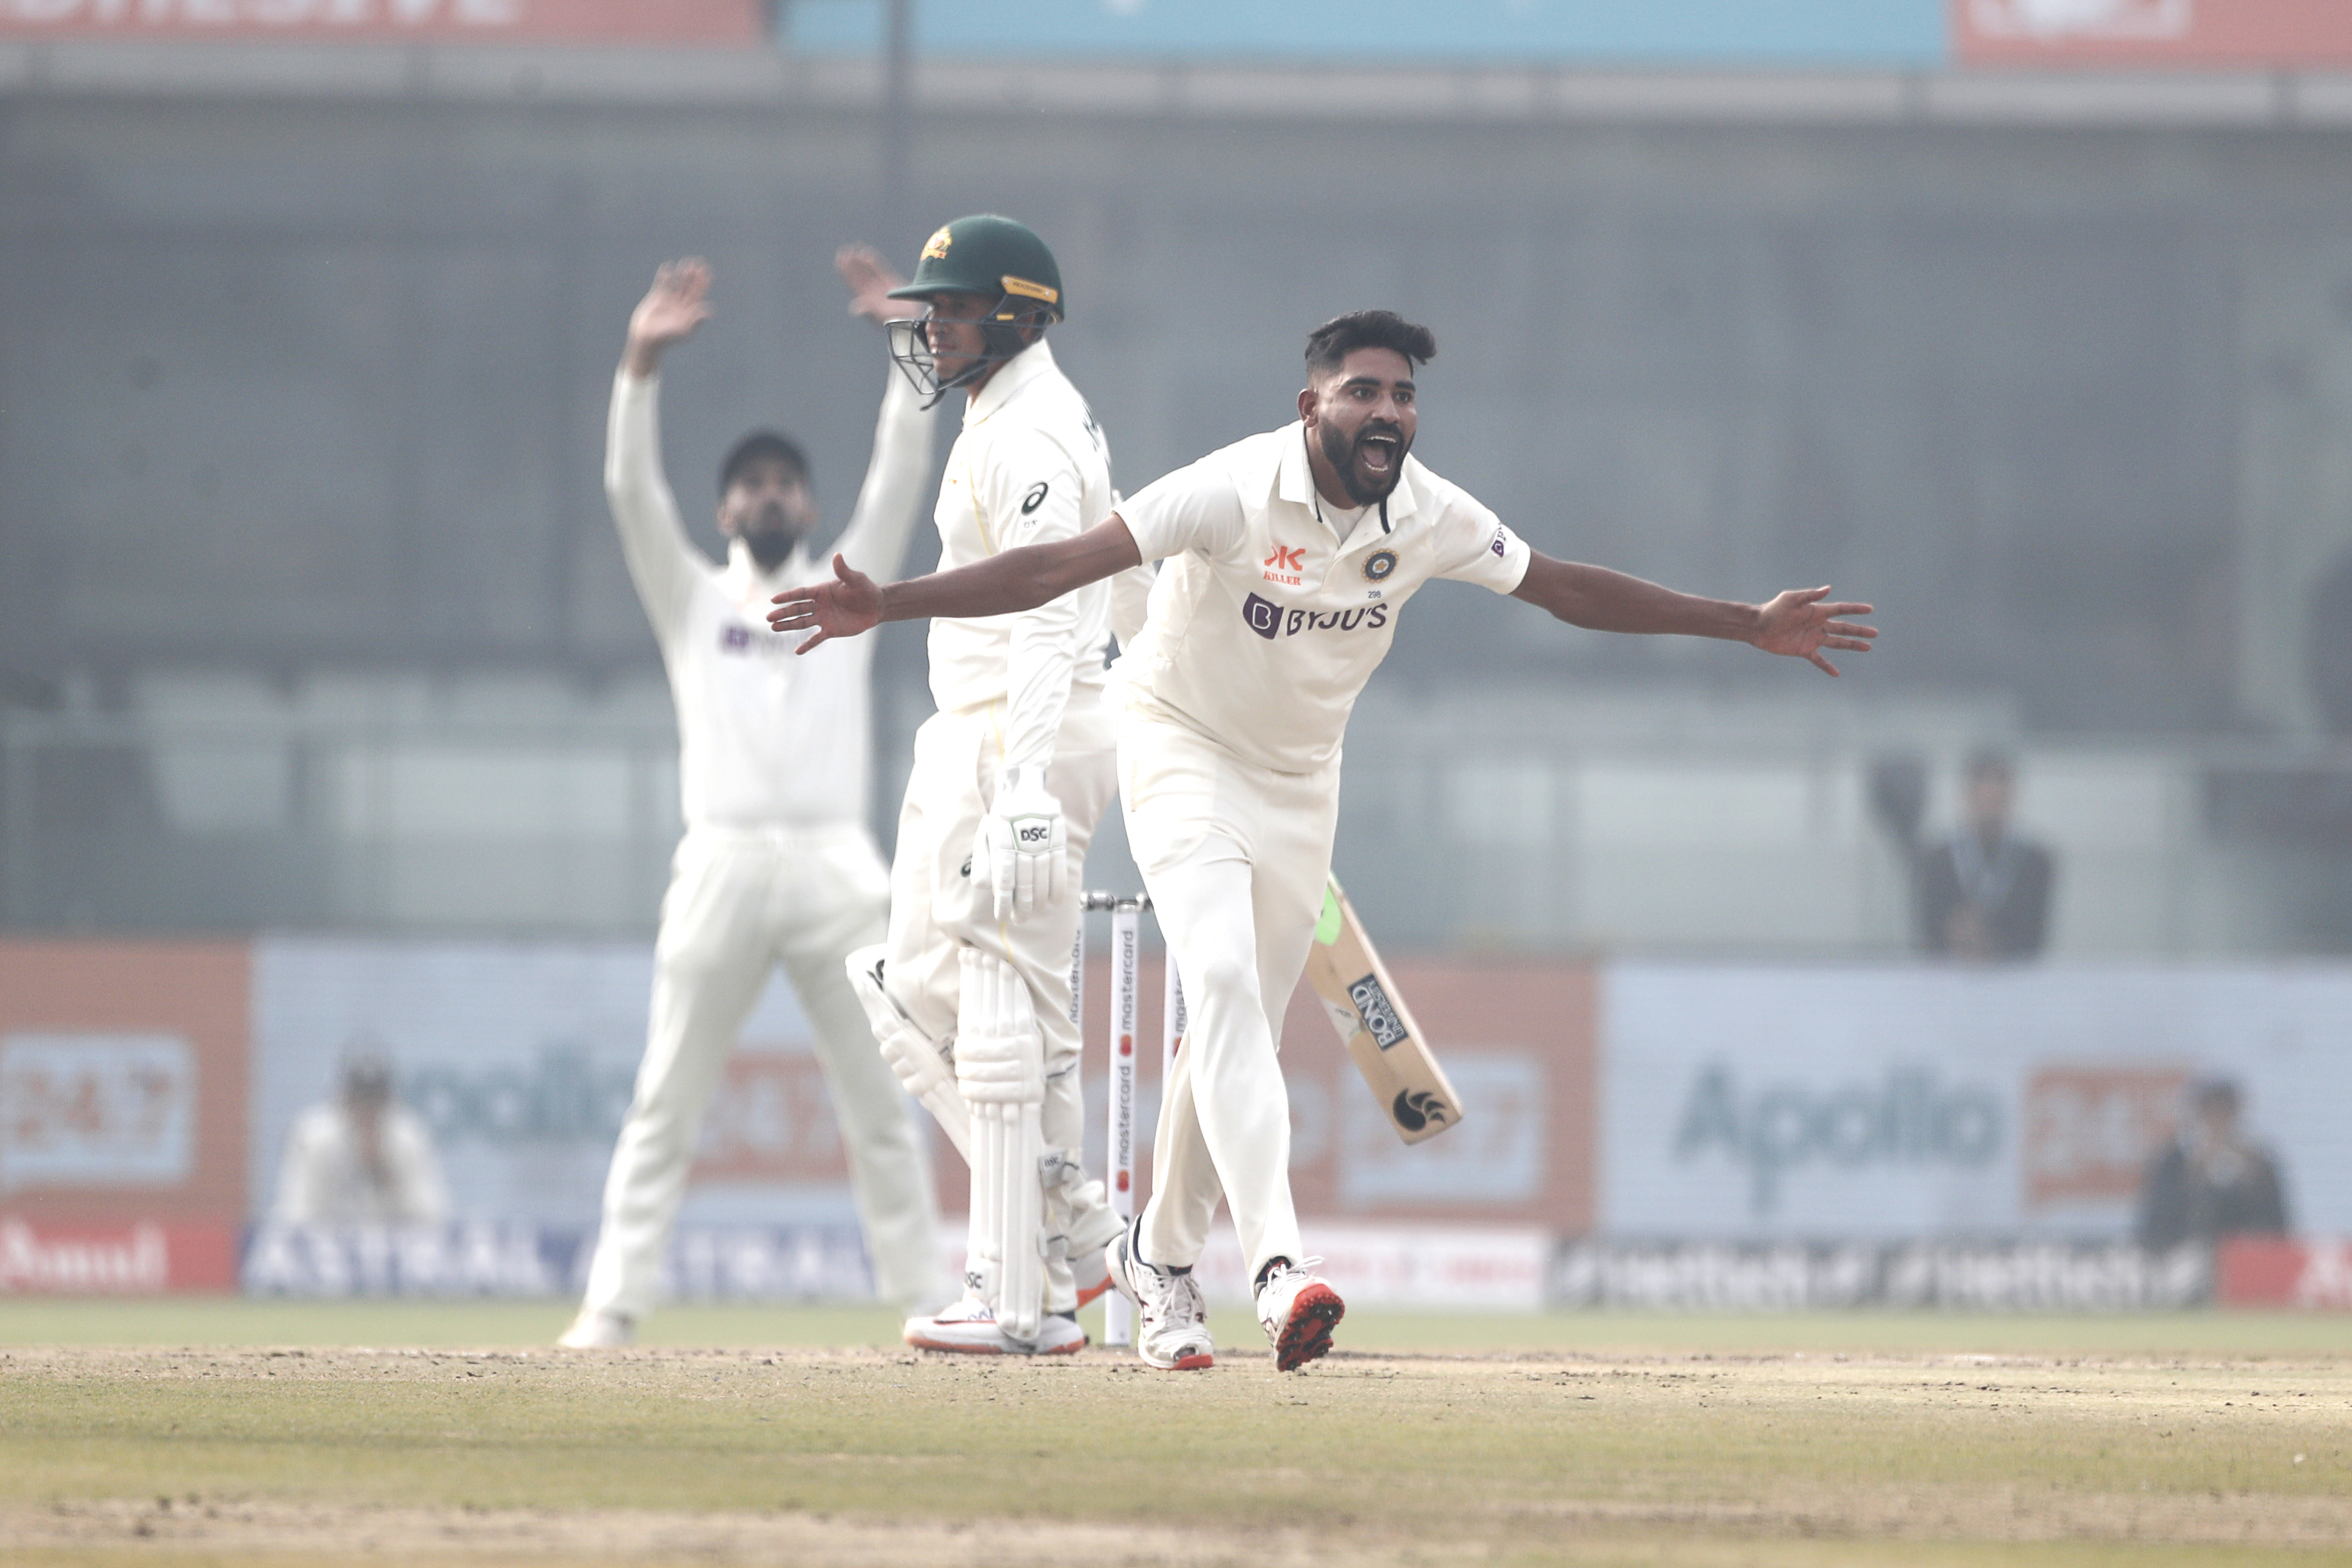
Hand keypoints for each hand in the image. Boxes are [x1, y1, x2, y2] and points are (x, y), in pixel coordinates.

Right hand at [623, 258, 712, 377]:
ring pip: (677, 283)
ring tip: (686, 261)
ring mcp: (669, 300)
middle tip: (697, 262)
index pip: (698, 294)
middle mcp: (680, 304)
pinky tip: (668, 266)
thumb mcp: (683, 331)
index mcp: (689, 311)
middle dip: (694, 275)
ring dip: (682, 273)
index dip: (703, 283)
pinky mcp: (656, 297)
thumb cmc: (666, 338)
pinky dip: (665, 275)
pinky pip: (662, 283)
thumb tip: (708, 312)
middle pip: (690, 286)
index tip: (707, 271)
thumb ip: (695, 321)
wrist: (647, 339)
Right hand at [768, 554, 882, 651]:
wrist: (876, 606)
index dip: (787, 596)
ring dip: (788, 625)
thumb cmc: (865, 589)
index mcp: (822, 591)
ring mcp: (824, 618)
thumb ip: (844, 571)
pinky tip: (797, 651)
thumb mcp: (855, 579)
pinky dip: (807, 645)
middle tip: (768, 618)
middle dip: (783, 613)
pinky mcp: (831, 630)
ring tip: (774, 628)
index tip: (773, 600)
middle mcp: (819, 605)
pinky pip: (817, 638)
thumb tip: (837, 556)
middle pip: (797, 609)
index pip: (800, 593)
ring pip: (802, 622)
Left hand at [837, 243, 920, 325]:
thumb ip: (868, 311)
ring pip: (868, 271)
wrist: (910, 319)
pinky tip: (867, 254)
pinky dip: (873, 263)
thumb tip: (855, 309)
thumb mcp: (879, 316)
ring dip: (861, 261)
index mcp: (865, 299)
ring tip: (855, 250)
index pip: (853, 283)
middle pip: (859, 275)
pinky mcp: (890, 281)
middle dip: (852, 264)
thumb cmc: (893, 320)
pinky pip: (880, 270)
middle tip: (846, 250)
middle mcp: (871, 291)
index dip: (846, 272)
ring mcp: (880, 285)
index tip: (840, 260)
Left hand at [971, 769, 1065, 922]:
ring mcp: (1042, 841)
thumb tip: (983, 887)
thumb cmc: (1001, 817)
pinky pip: (1060, 867)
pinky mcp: (1058, 839)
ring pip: (1042, 878)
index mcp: (1002, 841)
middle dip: (1021, 905)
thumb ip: (982, 860)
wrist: (1024, 788)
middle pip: (1024, 882)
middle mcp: (1023, 843)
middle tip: (1019, 920)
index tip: (1002, 915)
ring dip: (1038, 900)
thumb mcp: (985, 834)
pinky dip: (1057, 887)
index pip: (1003, 879)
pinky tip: (1053, 901)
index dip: (1003, 900)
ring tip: (1033, 912)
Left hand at [1751, 586, 1876, 676]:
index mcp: (1817, 611)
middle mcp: (1818, 624)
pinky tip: (1836, 673)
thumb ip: (1810, 595)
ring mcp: (1812, 638)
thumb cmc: (1773, 610)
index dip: (1855, 609)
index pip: (1841, 609)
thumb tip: (1828, 589)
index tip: (1870, 609)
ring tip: (1868, 647)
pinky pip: (1818, 660)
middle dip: (1859, 630)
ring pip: (1837, 642)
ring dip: (1852, 645)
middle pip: (1844, 628)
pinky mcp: (1804, 650)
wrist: (1758, 627)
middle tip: (1875, 633)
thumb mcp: (1791, 599)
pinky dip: (1826, 666)